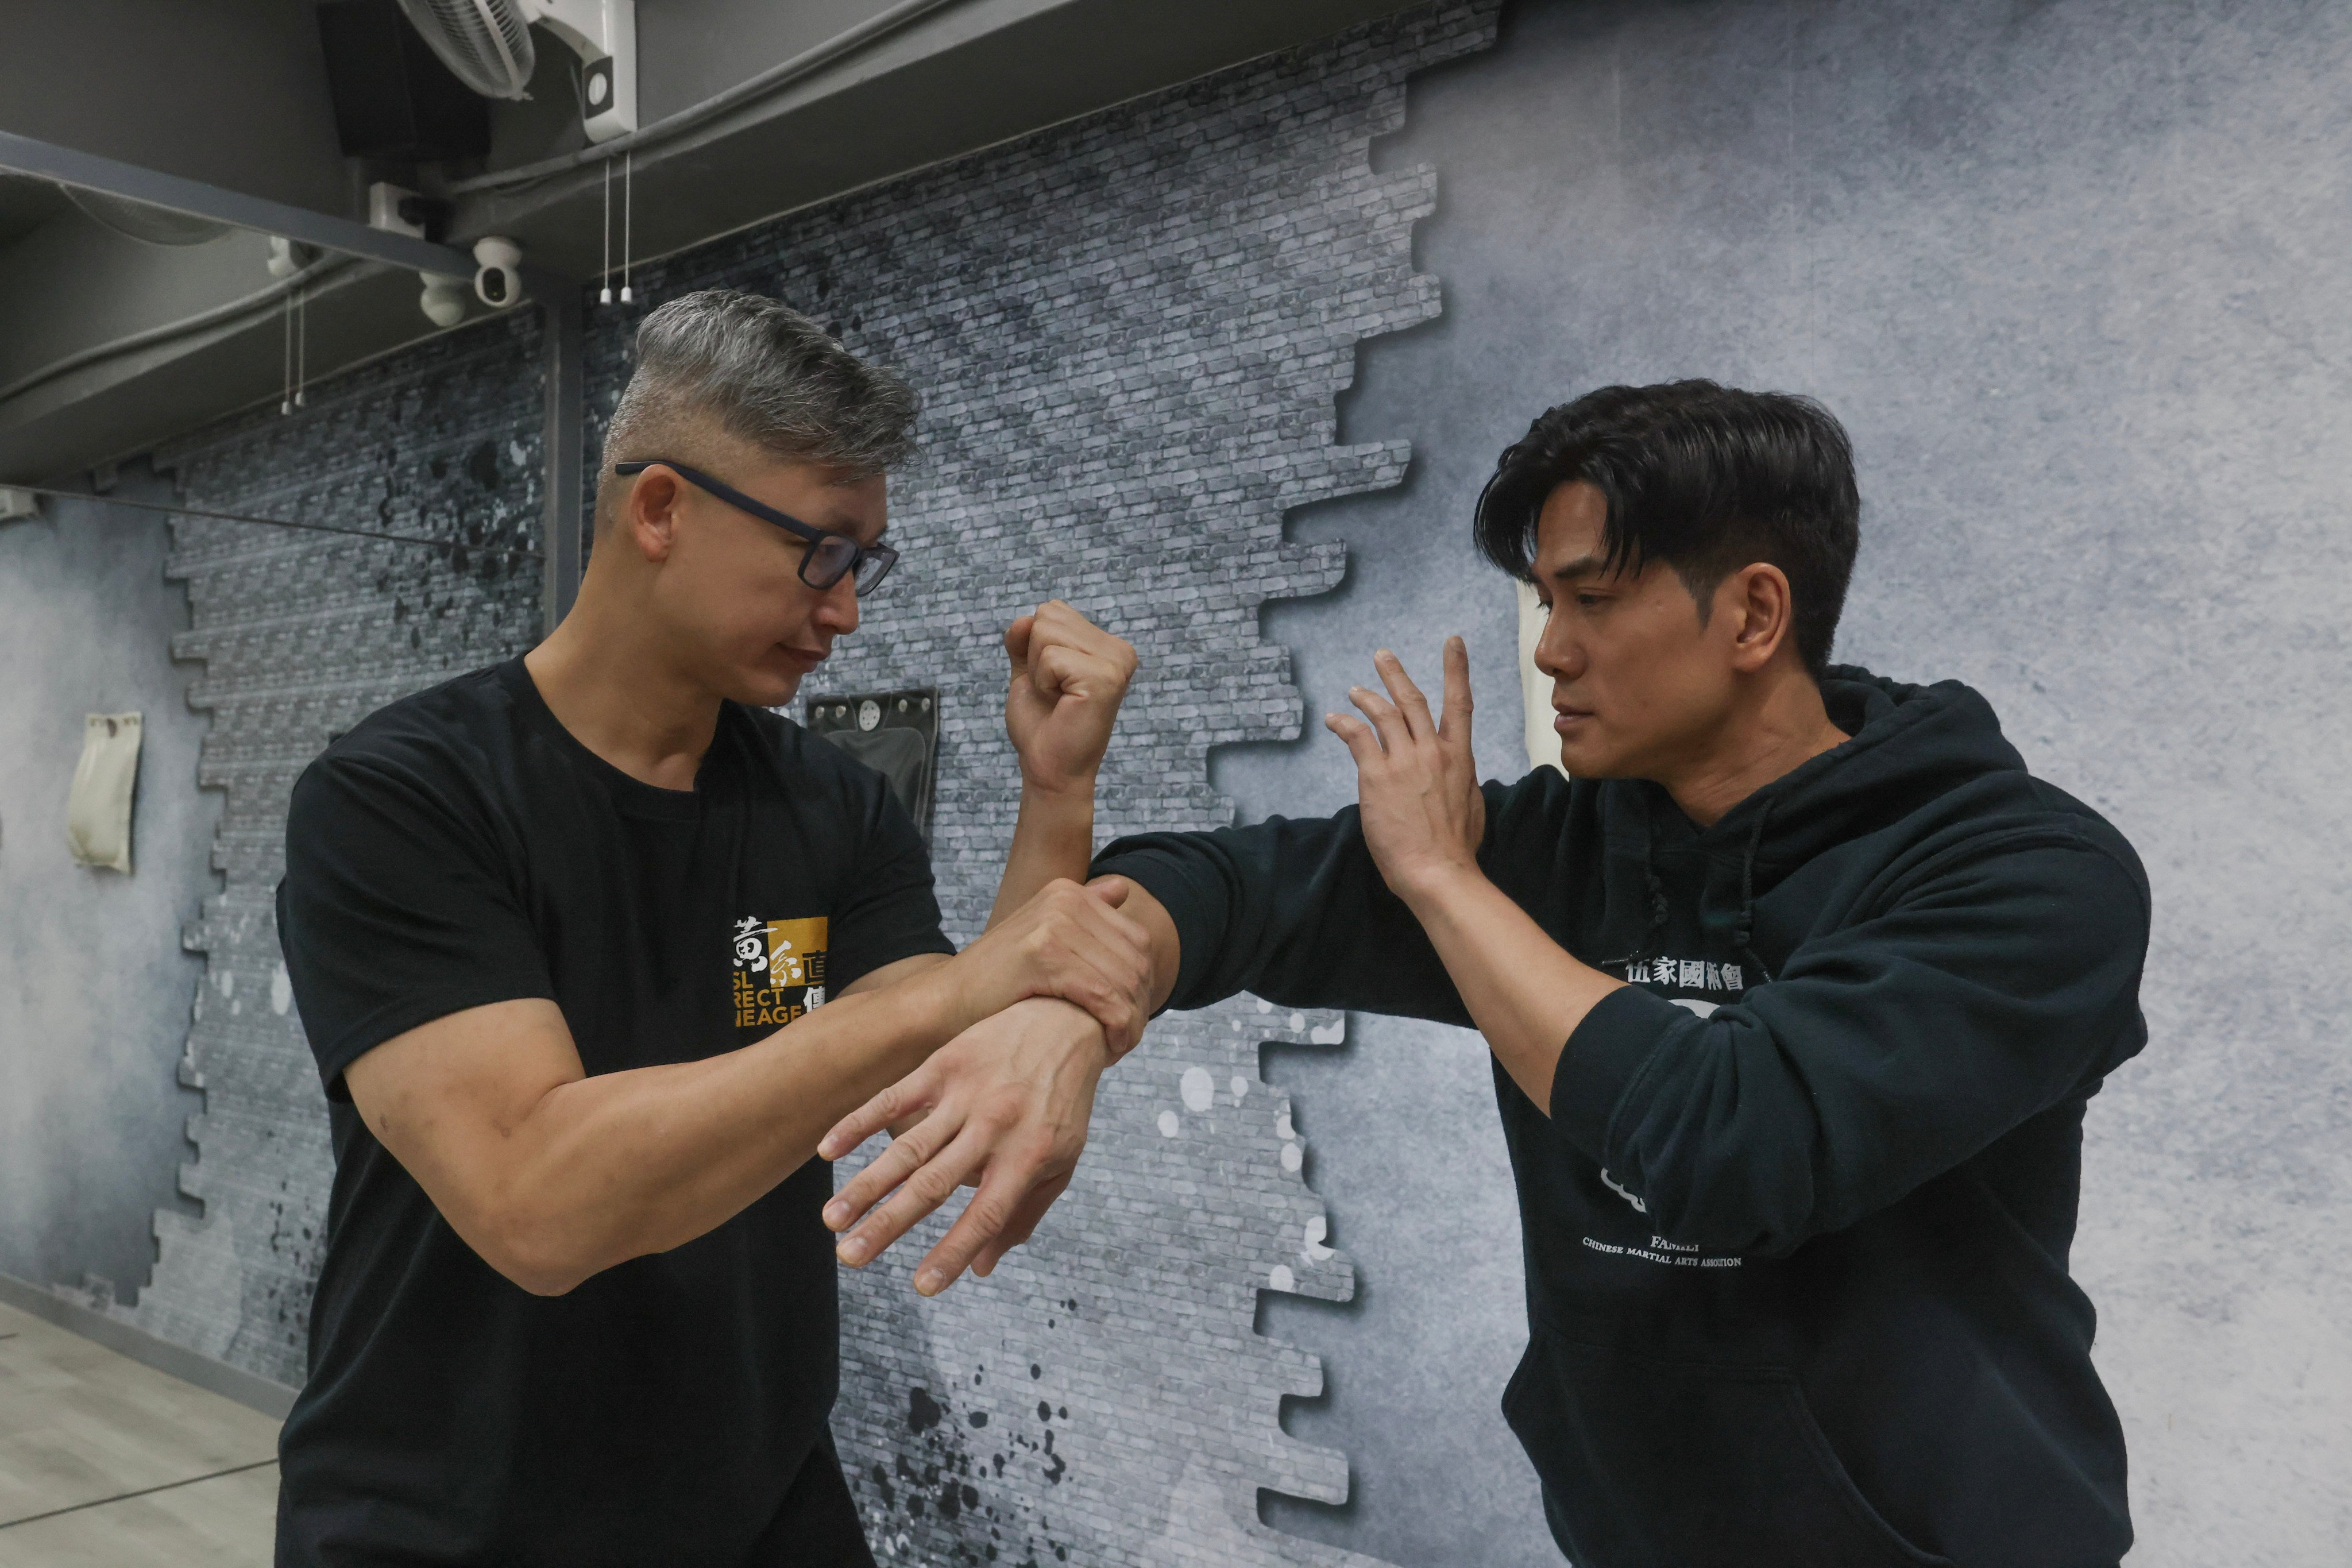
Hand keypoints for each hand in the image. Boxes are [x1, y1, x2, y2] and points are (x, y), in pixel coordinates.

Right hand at [820, 997, 1108, 1293]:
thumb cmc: (1063, 1101)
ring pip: (907, 1147)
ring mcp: (965, 1094)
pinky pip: (893, 1098)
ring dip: (867, 1186)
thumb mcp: (1062, 1160)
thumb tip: (981, 1268)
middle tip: (850, 1259)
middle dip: (889, 1225)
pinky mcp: (943, 1065)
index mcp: (1028, 1156)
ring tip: (833, 1220)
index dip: (954, 1252)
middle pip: (933, 1185)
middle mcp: (994, 1127)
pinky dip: (858, 1124)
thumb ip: (1023, 1214)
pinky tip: (827, 1150)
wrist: (1067, 1018)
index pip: (986, 1214)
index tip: (922, 1286)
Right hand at [949, 877, 1153, 1055]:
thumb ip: (1084, 915)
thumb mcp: (1044, 939)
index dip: (1144, 986)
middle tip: (1126, 1041)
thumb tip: (1121, 888)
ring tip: (1117, 1048)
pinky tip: (1107, 1050)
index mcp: (1069, 893)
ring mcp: (1054, 923)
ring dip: (1131, 1023)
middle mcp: (1065, 899)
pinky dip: (1115, 1027)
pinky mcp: (1044, 953)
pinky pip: (1103, 995)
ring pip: (1124, 981)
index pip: (1138, 941)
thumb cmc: (998, 983)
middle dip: (1140, 1007)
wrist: (946, 1002)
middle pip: (1136, 961)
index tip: (1131, 1020)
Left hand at [1005, 601, 1137, 795]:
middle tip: (1053, 692)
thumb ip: (1024, 639)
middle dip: (1035, 655)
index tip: (1052, 681)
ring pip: (1045, 632)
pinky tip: (1061, 703)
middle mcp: (1119, 650)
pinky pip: (1049, 656)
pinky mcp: (1105, 678)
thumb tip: (1023, 619)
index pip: (1052, 610)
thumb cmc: (1044, 724)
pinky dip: (1042, 682)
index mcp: (1108, 645)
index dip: (1035, 646)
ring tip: (1057, 697)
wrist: (1049, 767)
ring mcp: (1115, 663)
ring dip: (1038, 669)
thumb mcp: (1029, 671)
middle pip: (1048, 615)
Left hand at [1325, 639, 1487, 906]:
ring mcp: (1403, 761)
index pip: (1460, 703)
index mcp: (1460, 757)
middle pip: (1412, 701)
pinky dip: (1344, 723)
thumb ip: (1463, 779)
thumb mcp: (1471, 804)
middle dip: (1396, 675)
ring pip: (1383, 714)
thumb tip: (1461, 770)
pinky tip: (1334, 720)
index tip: (1453, 643)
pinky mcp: (1376, 775)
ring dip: (1366, 697)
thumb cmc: (1456, 846)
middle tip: (1382, 656)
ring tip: (1354, 690)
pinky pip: (1357, 737)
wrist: (1437, 870)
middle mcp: (1432, 751)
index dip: (1456, 669)